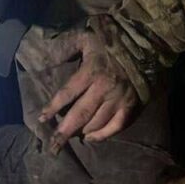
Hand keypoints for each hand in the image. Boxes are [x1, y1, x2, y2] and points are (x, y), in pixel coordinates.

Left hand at [38, 28, 137, 152]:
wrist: (143, 44)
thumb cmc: (110, 40)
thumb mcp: (85, 37)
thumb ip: (67, 47)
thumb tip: (47, 58)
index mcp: (91, 71)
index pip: (68, 93)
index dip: (53, 107)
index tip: (41, 118)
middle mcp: (104, 88)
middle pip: (81, 114)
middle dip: (64, 131)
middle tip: (53, 146)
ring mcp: (119, 98)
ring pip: (97, 123)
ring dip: (82, 133)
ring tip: (69, 138)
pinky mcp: (131, 105)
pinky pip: (117, 126)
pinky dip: (103, 135)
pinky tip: (91, 138)